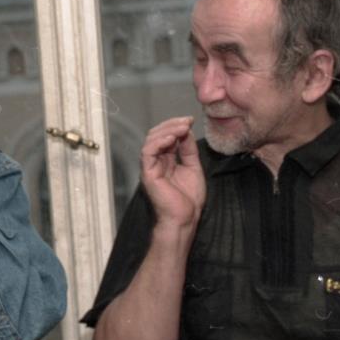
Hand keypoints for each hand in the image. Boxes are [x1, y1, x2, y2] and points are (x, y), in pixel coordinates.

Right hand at [140, 117, 205, 235]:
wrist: (184, 219)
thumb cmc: (188, 199)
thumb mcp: (193, 167)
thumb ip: (188, 150)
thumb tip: (186, 131)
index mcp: (165, 160)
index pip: (166, 136)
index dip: (176, 126)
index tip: (190, 120)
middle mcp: (155, 161)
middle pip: (157, 135)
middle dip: (172, 125)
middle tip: (187, 121)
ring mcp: (150, 167)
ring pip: (151, 140)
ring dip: (167, 130)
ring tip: (182, 128)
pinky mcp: (147, 173)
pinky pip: (148, 152)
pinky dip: (158, 142)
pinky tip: (171, 138)